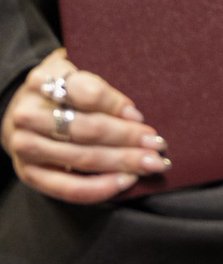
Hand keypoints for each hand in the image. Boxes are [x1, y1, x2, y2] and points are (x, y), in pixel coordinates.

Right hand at [1, 50, 167, 203]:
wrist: (23, 111)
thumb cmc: (64, 89)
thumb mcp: (79, 75)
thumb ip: (101, 90)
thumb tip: (133, 117)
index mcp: (42, 79)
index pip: (86, 93)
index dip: (115, 105)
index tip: (140, 116)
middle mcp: (27, 114)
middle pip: (86, 129)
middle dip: (127, 138)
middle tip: (158, 144)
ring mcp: (24, 147)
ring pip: (81, 157)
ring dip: (120, 162)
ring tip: (151, 163)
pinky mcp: (28, 174)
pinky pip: (66, 188)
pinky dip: (98, 187)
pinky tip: (125, 181)